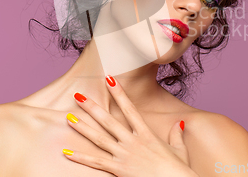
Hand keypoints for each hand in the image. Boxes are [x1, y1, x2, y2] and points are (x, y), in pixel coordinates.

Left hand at [62, 75, 198, 176]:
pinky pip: (96, 163)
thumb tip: (179, 123)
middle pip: (108, 121)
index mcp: (146, 134)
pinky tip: (68, 152)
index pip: (130, 109)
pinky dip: (81, 157)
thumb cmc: (179, 170)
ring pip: (99, 139)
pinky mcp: (119, 170)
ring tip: (69, 118)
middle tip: (77, 96)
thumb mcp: (179, 150)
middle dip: (92, 107)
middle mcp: (132, 142)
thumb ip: (177, 135)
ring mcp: (124, 156)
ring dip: (83, 128)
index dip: (119, 93)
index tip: (109, 79)